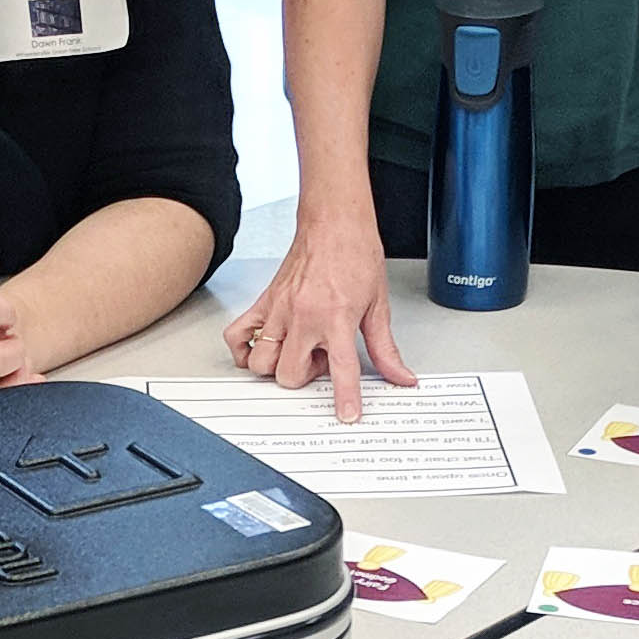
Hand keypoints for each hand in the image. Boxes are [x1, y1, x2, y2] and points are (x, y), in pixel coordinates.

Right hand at [222, 196, 415, 422]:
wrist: (334, 223)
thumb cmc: (356, 255)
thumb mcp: (378, 305)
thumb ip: (385, 348)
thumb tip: (400, 376)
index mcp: (337, 318)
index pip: (341, 370)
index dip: (345, 398)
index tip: (346, 415)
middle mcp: (303, 317)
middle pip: (289, 375)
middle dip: (305, 378)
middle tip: (321, 359)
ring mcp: (278, 310)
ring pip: (261, 363)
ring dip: (278, 366)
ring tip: (298, 349)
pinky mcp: (264, 302)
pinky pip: (237, 335)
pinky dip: (244, 350)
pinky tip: (266, 346)